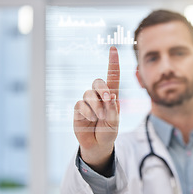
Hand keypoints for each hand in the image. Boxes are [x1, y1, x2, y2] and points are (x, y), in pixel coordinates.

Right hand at [73, 46, 119, 172]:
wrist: (98, 144)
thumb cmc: (109, 131)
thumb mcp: (115, 121)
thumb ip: (112, 109)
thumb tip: (110, 96)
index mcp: (112, 96)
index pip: (112, 76)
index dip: (112, 62)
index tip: (113, 48)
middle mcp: (99, 96)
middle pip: (98, 82)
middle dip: (102, 89)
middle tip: (108, 99)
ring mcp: (87, 102)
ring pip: (89, 94)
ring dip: (96, 105)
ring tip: (99, 117)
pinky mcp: (78, 109)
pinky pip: (80, 104)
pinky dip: (87, 112)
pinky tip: (90, 119)